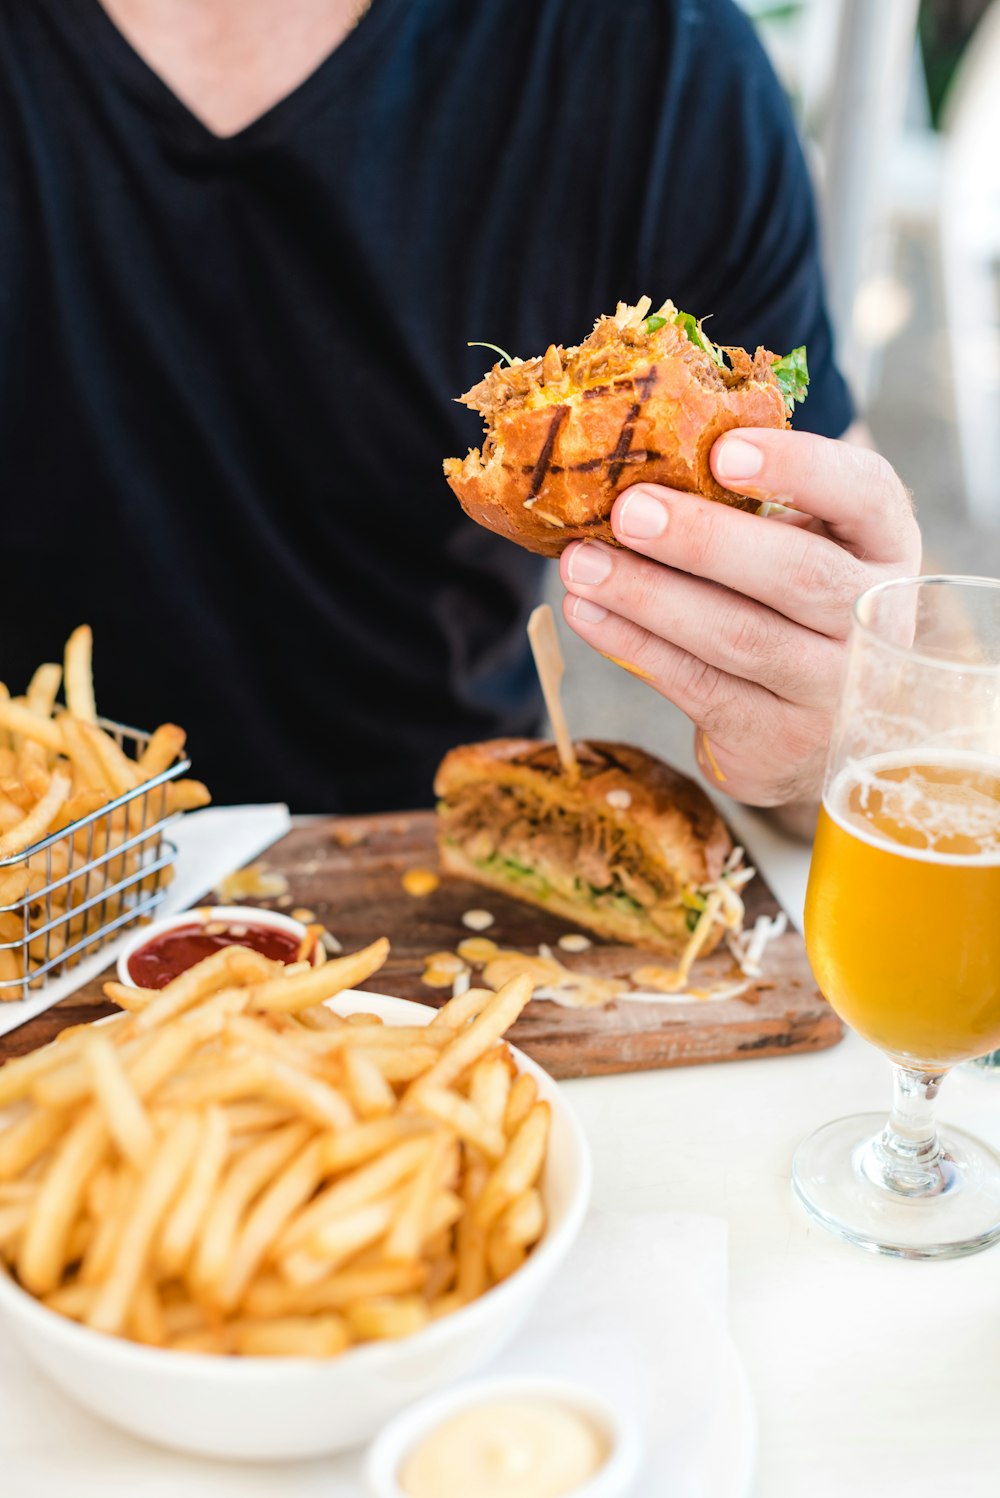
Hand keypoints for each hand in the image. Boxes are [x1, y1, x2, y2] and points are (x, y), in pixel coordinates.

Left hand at [559, 428, 920, 806]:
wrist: (817, 728)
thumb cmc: (792, 608)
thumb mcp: (806, 545)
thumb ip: (754, 507)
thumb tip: (639, 464)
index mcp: (886, 547)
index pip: (868, 494)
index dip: (799, 469)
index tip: (722, 452)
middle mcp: (876, 621)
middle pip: (799, 573)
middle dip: (704, 539)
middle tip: (628, 511)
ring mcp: (834, 691)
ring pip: (739, 637)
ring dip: (649, 596)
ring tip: (582, 565)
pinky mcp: (778, 741)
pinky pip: (699, 687)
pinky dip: (635, 646)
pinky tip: (588, 614)